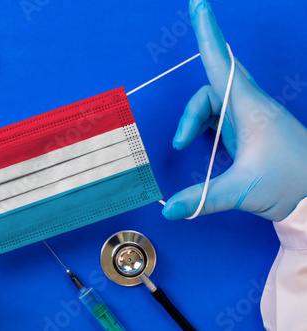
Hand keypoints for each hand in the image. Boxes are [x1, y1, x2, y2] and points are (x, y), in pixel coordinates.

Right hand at [162, 0, 306, 220]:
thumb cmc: (292, 183)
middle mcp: (249, 107)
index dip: (208, 34)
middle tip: (181, 122)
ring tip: (182, 144)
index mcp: (250, 109)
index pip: (223, 63)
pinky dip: (202, 125)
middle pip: (213, 83)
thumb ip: (203, 198)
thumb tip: (168, 209)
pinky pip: (217, 116)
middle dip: (196, 87)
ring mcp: (249, 118)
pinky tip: (198, 141)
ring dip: (193, 121)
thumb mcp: (244, 190)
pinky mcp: (248, 131)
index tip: (199, 4)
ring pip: (212, 101)